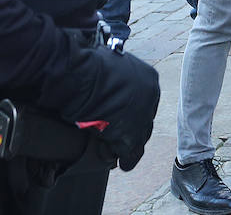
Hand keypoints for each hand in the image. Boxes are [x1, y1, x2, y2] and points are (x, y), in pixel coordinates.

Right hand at [41, 46, 160, 171]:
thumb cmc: (87, 67)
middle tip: (122, 136)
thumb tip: (110, 92)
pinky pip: (131, 151)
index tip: (126, 118)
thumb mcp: (111, 68)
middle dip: (134, 128)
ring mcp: (142, 115)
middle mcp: (151, 95)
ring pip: (141, 136)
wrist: (79, 75)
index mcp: (149, 77)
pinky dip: (127, 159)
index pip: (146, 101)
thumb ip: (118, 82)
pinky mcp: (130, 133)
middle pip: (145, 119)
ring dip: (131, 145)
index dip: (134, 111)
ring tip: (122, 153)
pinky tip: (123, 163)